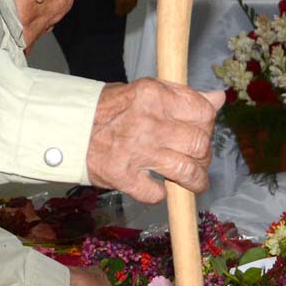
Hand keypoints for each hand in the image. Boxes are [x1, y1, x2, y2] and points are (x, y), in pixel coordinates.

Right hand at [87, 79, 222, 202]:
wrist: (66, 127)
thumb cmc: (108, 108)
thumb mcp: (145, 91)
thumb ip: (182, 95)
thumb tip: (219, 99)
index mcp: (154, 95)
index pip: (203, 113)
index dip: (207, 125)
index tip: (201, 131)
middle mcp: (149, 122)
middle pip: (199, 144)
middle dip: (204, 155)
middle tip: (197, 158)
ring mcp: (136, 152)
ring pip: (187, 172)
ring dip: (195, 180)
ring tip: (193, 182)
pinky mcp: (123, 177)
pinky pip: (157, 194)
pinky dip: (161, 195)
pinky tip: (157, 187)